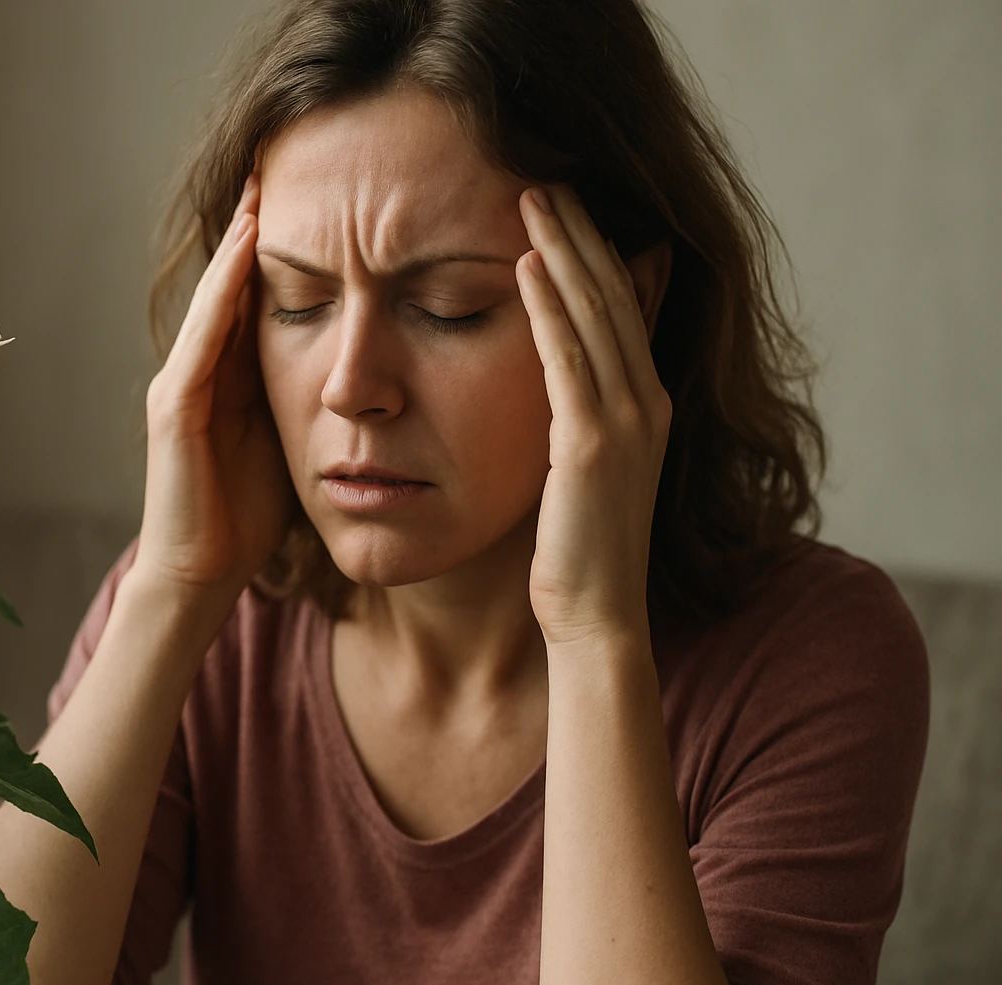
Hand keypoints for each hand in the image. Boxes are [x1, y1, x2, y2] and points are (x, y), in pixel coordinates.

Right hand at [136, 172, 293, 602]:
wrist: (201, 575)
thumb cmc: (248, 516)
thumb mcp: (293, 441)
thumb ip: (311, 398)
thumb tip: (368, 369)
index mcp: (232, 377)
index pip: (259, 296)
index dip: (285, 247)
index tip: (319, 196)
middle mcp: (201, 369)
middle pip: (234, 282)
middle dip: (258, 225)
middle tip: (283, 163)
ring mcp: (182, 384)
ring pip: (216, 297)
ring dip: (240, 240)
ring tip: (265, 185)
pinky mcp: (175, 408)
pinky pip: (203, 336)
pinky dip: (223, 289)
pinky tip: (246, 248)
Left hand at [516, 184, 671, 647]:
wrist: (596, 618)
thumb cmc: (578, 552)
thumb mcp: (582, 472)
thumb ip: (577, 418)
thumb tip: (552, 383)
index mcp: (647, 407)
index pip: (625, 310)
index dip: (598, 252)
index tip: (565, 207)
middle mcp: (648, 403)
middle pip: (616, 295)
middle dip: (581, 233)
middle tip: (546, 177)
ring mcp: (627, 421)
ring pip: (596, 314)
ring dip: (564, 250)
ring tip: (533, 196)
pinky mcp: (593, 444)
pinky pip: (568, 359)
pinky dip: (549, 306)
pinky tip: (524, 265)